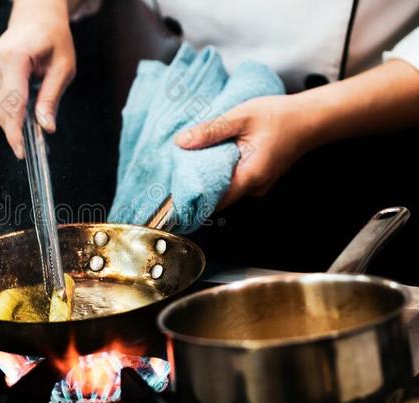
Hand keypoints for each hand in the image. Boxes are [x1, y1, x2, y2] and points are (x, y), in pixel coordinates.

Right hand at [0, 0, 75, 157]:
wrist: (36, 19)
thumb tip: (46, 128)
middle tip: (36, 135)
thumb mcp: (63, 69)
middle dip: (14, 129)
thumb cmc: (53, 41)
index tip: (22, 152)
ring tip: (28, 111)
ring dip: (6, 120)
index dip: (15, 132)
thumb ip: (51, 98)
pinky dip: (1, 110)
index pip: (10, 104)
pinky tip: (18, 101)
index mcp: (13, 59)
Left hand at [175, 95, 317, 208]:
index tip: (174, 192)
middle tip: (179, 170)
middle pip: (218, 196)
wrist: (311, 118)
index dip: (193, 198)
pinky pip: (235, 181)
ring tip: (194, 159)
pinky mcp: (259, 178)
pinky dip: (222, 172)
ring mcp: (258, 185)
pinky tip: (214, 156)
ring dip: (210, 177)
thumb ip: (211, 131)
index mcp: (250, 176)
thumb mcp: (241, 116)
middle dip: (198, 185)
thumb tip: (181, 142)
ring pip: (226, 189)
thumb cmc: (281, 116)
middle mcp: (255, 188)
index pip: (214, 201)